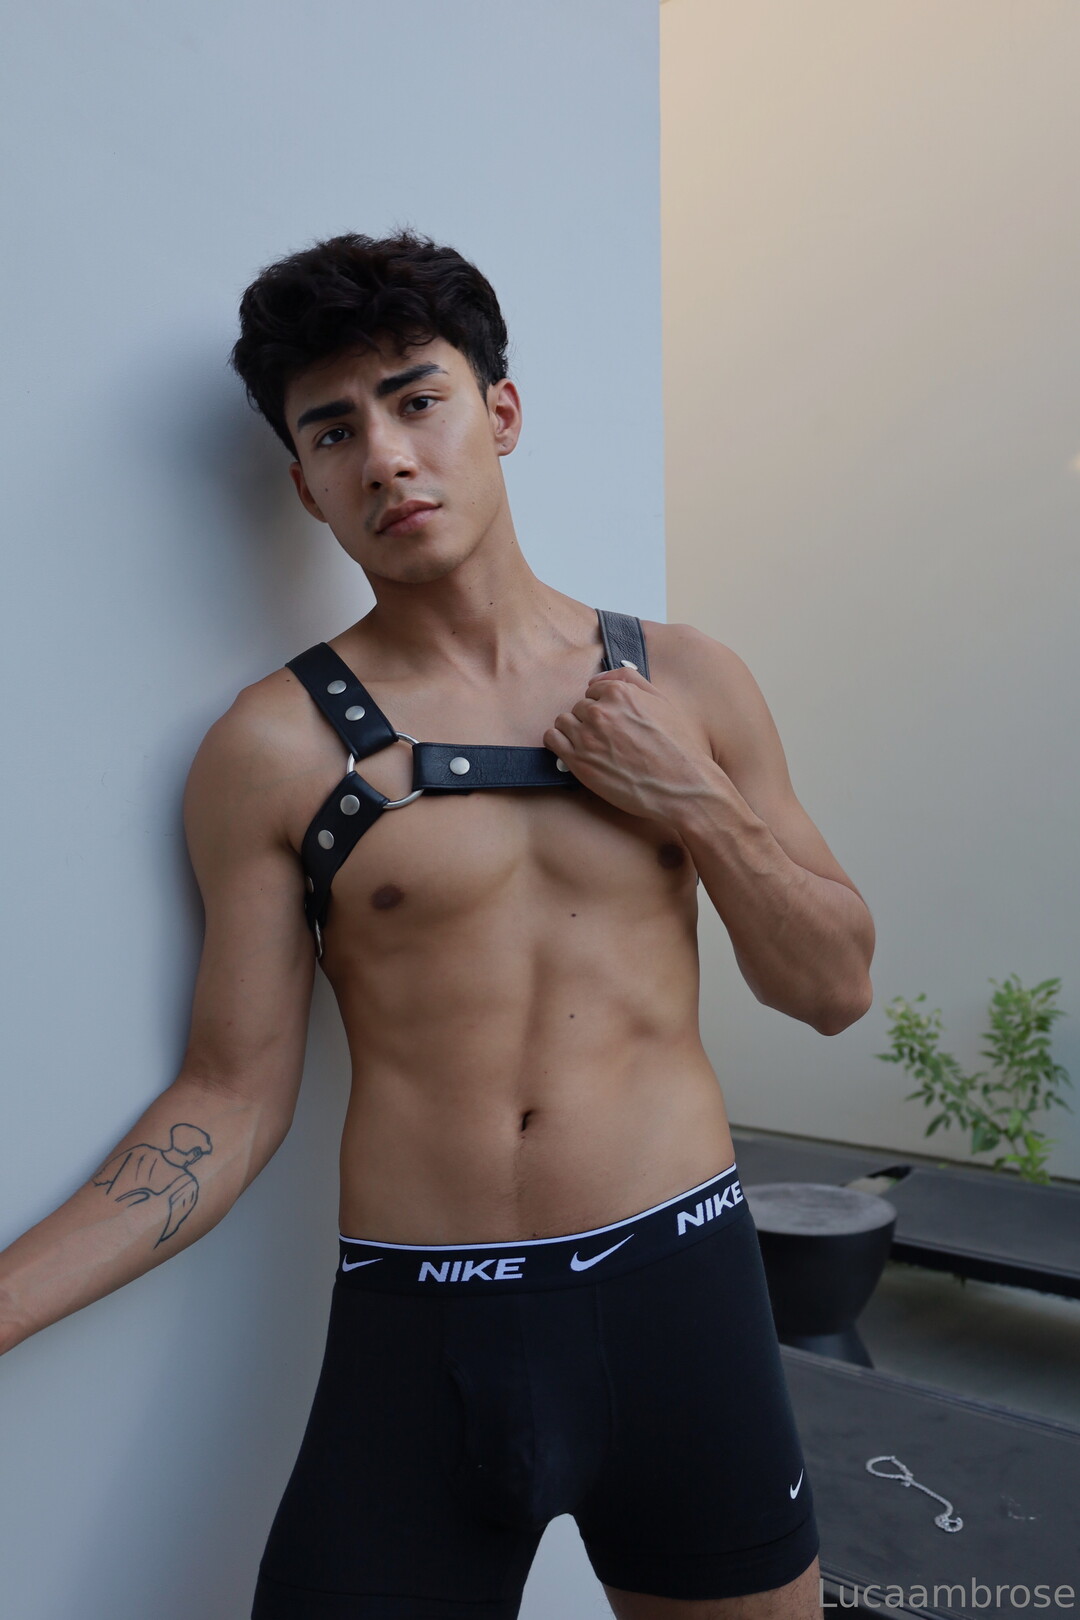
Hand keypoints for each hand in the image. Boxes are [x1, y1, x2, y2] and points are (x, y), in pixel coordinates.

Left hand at [543, 667, 718, 823]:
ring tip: (591, 745)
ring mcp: (587, 737)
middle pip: (579, 707)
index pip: (594, 691)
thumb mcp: (660, 701)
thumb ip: (630, 680)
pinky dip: (558, 741)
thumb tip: (600, 677)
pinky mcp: (578, 761)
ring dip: (573, 730)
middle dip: (589, 720)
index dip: (603, 706)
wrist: (680, 784)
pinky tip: (572, 749)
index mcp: (619, 693)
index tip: (612, 721)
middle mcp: (599, 712)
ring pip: (563, 721)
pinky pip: (552, 739)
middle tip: (607, 737)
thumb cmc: (675, 745)